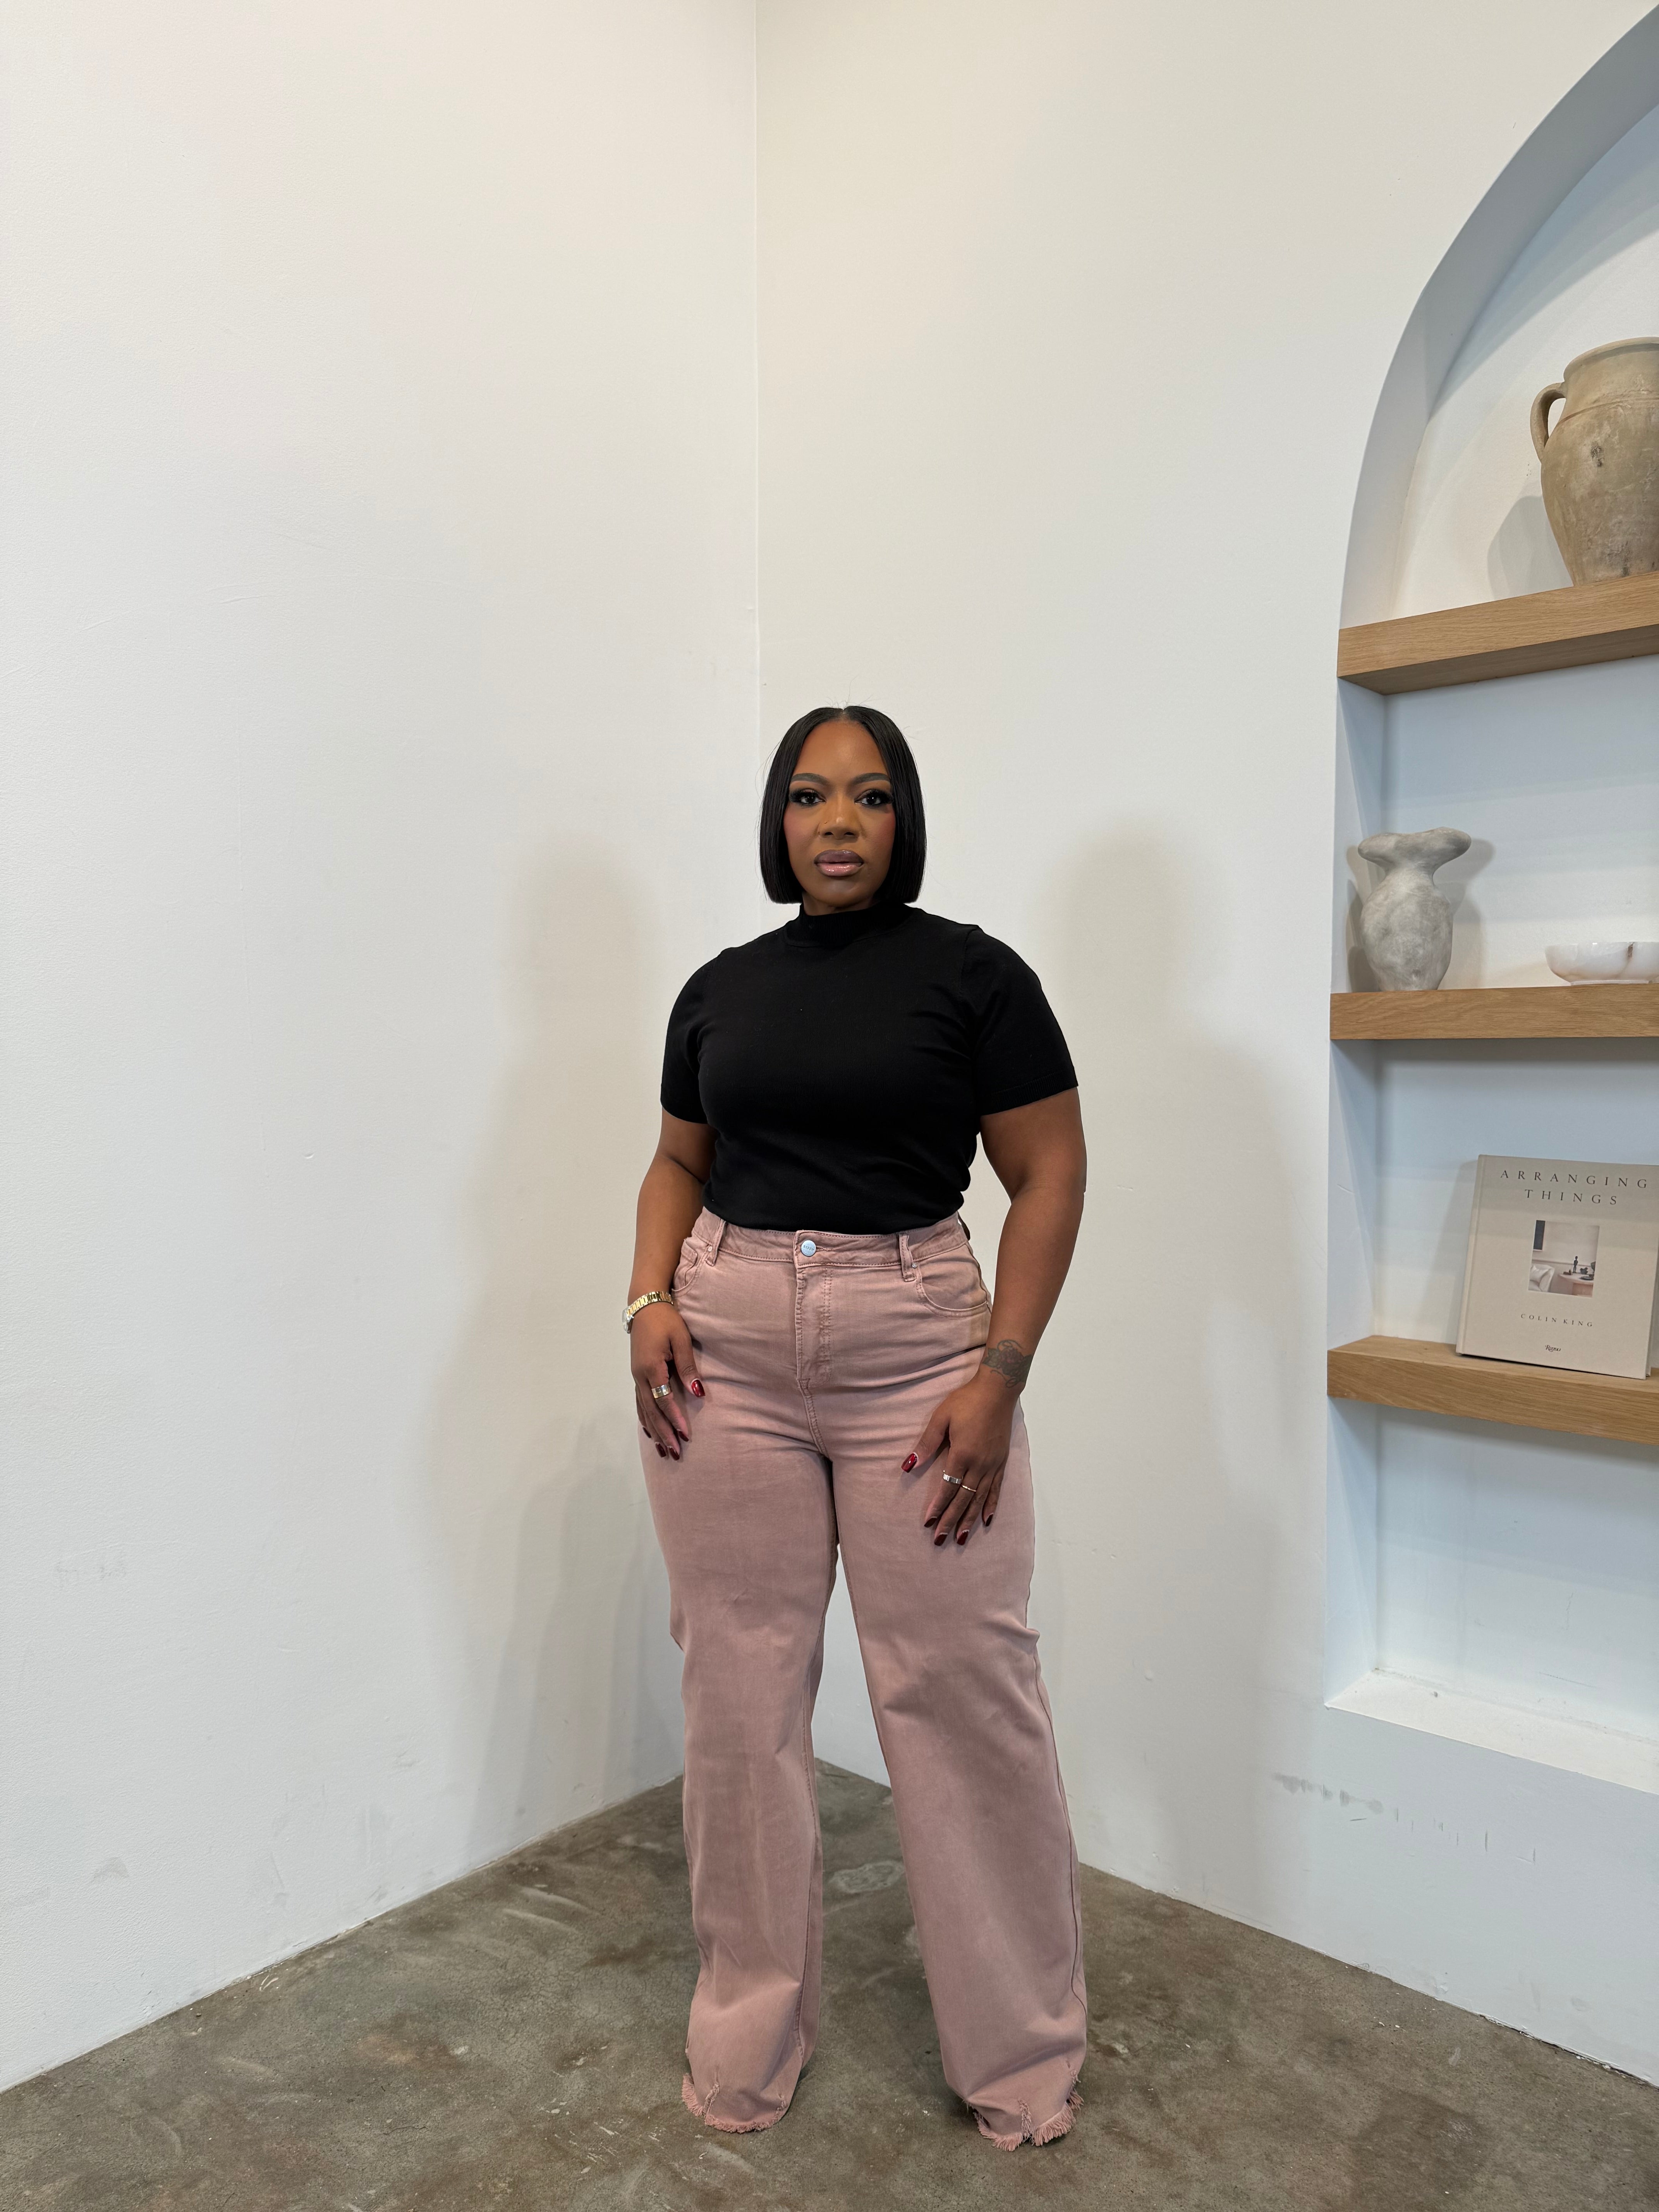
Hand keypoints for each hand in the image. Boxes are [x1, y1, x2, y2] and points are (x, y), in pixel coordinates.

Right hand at [630, 1302, 702, 1460]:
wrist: (645, 1304)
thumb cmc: (666, 1319)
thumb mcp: (681, 1339)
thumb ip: (688, 1367)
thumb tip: (698, 1392)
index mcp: (651, 1368)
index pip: (664, 1400)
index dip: (675, 1418)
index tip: (686, 1434)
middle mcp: (640, 1376)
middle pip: (652, 1411)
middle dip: (664, 1433)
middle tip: (675, 1453)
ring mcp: (636, 1376)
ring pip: (644, 1410)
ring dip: (654, 1431)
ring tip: (663, 1450)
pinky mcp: (637, 1375)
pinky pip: (640, 1403)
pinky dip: (645, 1419)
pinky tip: (649, 1432)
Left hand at [903, 1370, 1014, 1545]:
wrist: (997, 1390)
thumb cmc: (966, 1401)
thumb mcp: (940, 1418)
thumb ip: (926, 1443)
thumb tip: (908, 1466)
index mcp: (962, 1454)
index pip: (948, 1488)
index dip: (938, 1507)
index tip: (928, 1523)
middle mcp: (979, 1464)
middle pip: (963, 1499)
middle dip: (950, 1520)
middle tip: (940, 1540)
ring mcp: (992, 1465)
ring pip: (979, 1499)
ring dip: (969, 1520)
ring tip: (960, 1538)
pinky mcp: (1001, 1462)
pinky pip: (996, 1489)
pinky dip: (990, 1506)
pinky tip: (986, 1520)